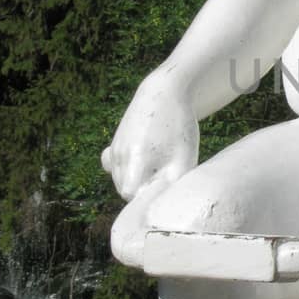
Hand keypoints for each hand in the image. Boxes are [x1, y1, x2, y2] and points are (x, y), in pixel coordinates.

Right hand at [101, 69, 198, 201]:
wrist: (164, 93)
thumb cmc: (178, 127)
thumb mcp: (185, 158)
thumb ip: (173, 185)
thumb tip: (162, 205)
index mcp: (135, 161)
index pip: (131, 197)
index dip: (146, 199)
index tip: (162, 190)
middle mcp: (119, 157)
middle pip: (124, 191)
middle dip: (142, 191)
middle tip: (164, 177)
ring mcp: (114, 150)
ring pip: (119, 180)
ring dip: (136, 180)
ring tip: (157, 167)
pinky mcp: (113, 144)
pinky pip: (113, 167)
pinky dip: (124, 170)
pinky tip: (140, 162)